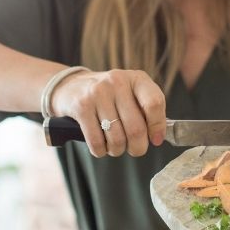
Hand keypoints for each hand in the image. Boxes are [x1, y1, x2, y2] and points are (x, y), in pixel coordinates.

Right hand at [49, 69, 166, 157]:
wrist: (71, 87)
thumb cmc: (109, 96)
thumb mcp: (131, 94)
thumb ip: (147, 110)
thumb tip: (158, 137)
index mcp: (136, 78)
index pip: (154, 103)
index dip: (158, 126)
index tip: (156, 139)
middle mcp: (117, 82)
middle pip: (136, 128)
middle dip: (137, 147)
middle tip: (134, 149)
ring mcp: (98, 93)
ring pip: (116, 138)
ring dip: (117, 150)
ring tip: (115, 146)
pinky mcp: (81, 106)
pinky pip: (96, 142)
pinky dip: (101, 151)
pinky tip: (101, 146)